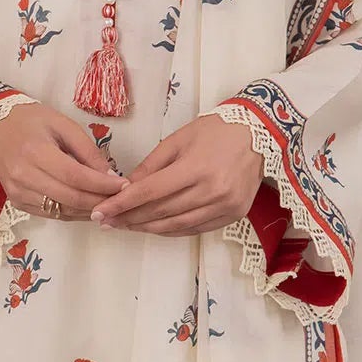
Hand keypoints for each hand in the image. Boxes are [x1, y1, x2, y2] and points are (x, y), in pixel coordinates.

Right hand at [0, 99, 125, 218]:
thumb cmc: (31, 121)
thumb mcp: (63, 125)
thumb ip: (88, 150)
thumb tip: (110, 176)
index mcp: (36, 152)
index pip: (76, 176)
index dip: (102, 185)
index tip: (123, 185)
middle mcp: (24, 176)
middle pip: (70, 198)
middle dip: (100, 201)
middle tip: (120, 198)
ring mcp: (18, 193)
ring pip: (62, 211)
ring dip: (88, 210)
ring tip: (107, 203)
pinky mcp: (17, 202)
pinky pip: (51, 214)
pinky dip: (72, 212)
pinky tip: (86, 206)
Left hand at [89, 113, 263, 235]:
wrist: (261, 133)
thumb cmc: (216, 130)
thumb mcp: (178, 139)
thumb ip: (151, 166)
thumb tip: (125, 189)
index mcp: (196, 168)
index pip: (149, 192)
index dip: (122, 204)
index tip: (100, 212)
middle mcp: (211, 191)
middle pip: (160, 212)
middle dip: (129, 218)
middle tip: (106, 222)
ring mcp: (224, 206)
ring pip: (176, 225)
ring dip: (148, 228)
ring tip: (126, 226)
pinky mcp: (234, 215)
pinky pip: (195, 229)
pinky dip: (172, 230)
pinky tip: (155, 227)